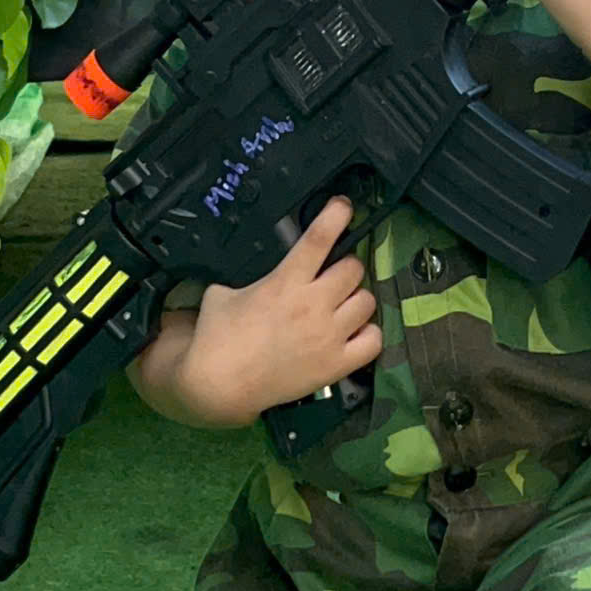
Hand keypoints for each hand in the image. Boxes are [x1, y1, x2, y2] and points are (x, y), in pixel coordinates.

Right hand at [127, 197, 381, 429]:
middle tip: (331, 276)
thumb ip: (252, 275)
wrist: (219, 385)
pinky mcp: (336, 365)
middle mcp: (313, 306)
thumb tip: (262, 266)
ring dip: (356, 299)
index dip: (335, 216)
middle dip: (344, 267)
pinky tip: (352, 332)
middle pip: (353, 269)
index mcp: (284, 283)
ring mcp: (328, 337)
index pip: (318, 239)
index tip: (344, 205)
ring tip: (341, 305)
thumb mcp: (224, 291)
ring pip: (367, 301)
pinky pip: (373, 340)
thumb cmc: (217, 336)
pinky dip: (367, 333)